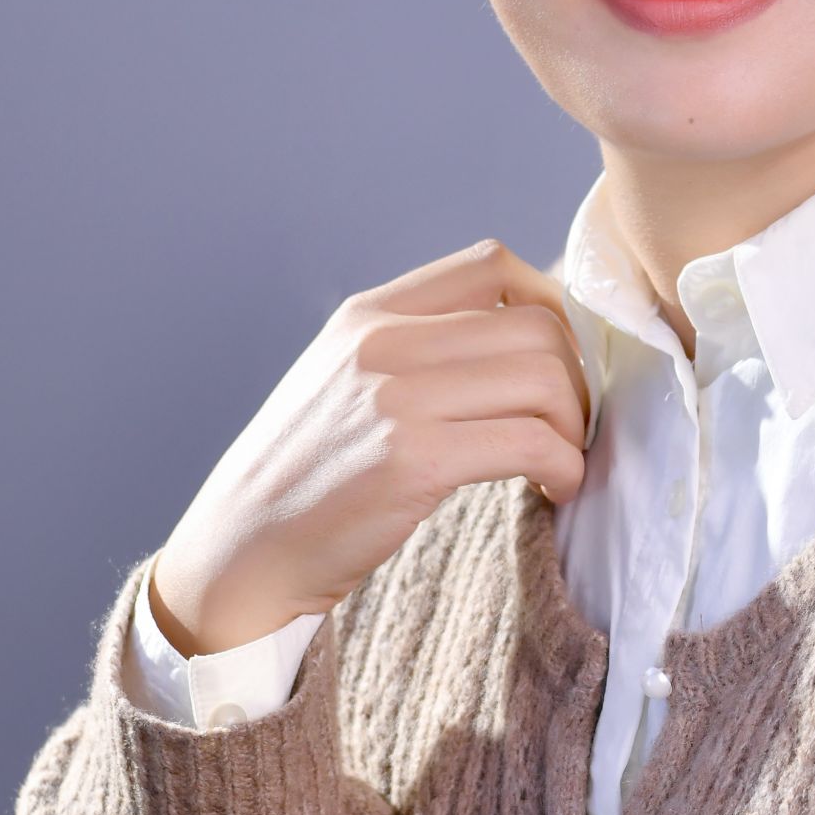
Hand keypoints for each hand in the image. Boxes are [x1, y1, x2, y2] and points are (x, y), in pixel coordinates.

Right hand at [148, 236, 591, 657]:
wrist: (240, 549)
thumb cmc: (305, 475)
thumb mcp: (343, 379)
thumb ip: (414, 348)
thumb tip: (518, 337)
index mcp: (370, 314)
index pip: (492, 264)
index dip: (550, 308)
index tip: (556, 364)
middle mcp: (383, 342)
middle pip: (537, 325)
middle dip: (574, 380)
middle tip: (567, 428)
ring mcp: (397, 399)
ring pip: (546, 380)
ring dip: (573, 428)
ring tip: (560, 463)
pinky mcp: (413, 461)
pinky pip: (532, 442)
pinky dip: (565, 467)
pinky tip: (554, 489)